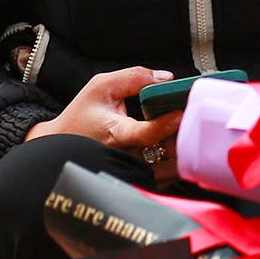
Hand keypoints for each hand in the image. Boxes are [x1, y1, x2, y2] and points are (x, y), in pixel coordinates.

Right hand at [31, 66, 184, 167]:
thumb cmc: (82, 116)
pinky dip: (179, 163)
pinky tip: (183, 146)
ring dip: (185, 152)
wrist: (62, 147)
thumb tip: (167, 78)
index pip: (145, 134)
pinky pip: (167, 178)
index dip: (165, 124)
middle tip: (197, 120)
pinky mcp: (140, 181)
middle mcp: (127, 157)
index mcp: (117, 134)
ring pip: (170, 170)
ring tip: (192, 132)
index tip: (181, 113)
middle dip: (184, 137)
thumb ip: (134, 77)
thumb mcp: (101, 87)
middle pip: (165, 154)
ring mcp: (134, 172)